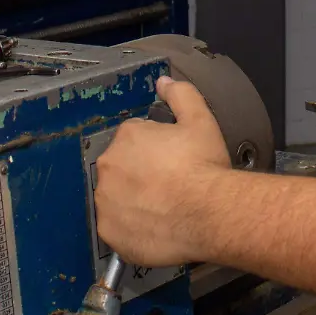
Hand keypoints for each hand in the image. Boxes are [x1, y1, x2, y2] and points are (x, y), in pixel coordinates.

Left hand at [93, 76, 231, 266]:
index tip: (173, 161)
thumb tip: (164, 82)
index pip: (135, 138)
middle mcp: (109, 166)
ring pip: (116, 198)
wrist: (210, 213)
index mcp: (127, 136)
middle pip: (122, 168)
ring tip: (163, 209)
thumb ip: (181, 94)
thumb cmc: (204, 167)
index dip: (156, 149)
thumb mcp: (200, 120)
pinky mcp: (108, 232)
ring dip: (133, 201)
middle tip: (169, 185)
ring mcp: (106, 201)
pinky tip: (155, 226)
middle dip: (140, 174)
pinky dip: (131, 228)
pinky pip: (116, 227)